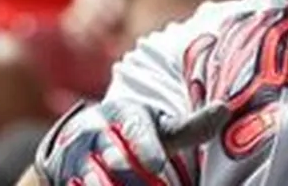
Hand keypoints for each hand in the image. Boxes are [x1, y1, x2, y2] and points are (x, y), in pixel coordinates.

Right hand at [33, 99, 231, 185]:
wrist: (83, 140)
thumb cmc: (136, 133)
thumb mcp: (162, 128)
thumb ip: (192, 126)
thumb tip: (226, 109)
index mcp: (124, 112)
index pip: (136, 131)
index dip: (146, 148)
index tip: (157, 165)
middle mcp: (94, 131)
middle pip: (114, 159)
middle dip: (130, 175)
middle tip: (155, 181)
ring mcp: (73, 157)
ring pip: (91, 179)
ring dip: (108, 184)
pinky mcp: (62, 176)